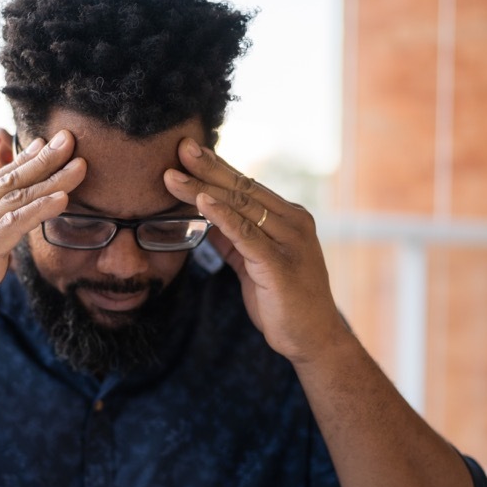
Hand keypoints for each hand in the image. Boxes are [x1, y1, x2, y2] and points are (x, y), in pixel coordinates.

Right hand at [0, 130, 84, 373]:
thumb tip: (6, 249)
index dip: (21, 162)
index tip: (47, 144)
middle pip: (5, 183)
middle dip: (41, 159)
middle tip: (71, 138)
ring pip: (12, 201)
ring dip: (50, 180)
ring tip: (80, 165)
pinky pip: (12, 228)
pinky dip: (39, 210)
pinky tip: (63, 199)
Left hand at [164, 138, 348, 364]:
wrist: (313, 339)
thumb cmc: (284, 301)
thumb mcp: (254, 264)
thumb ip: (235, 240)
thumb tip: (207, 218)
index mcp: (288, 218)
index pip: (246, 186)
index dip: (217, 167)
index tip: (188, 150)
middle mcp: (293, 223)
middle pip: (242, 189)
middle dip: (207, 168)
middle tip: (179, 148)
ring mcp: (289, 242)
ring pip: (240, 207)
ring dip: (203, 189)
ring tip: (173, 176)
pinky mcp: (280, 265)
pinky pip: (246, 235)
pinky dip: (222, 217)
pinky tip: (201, 202)